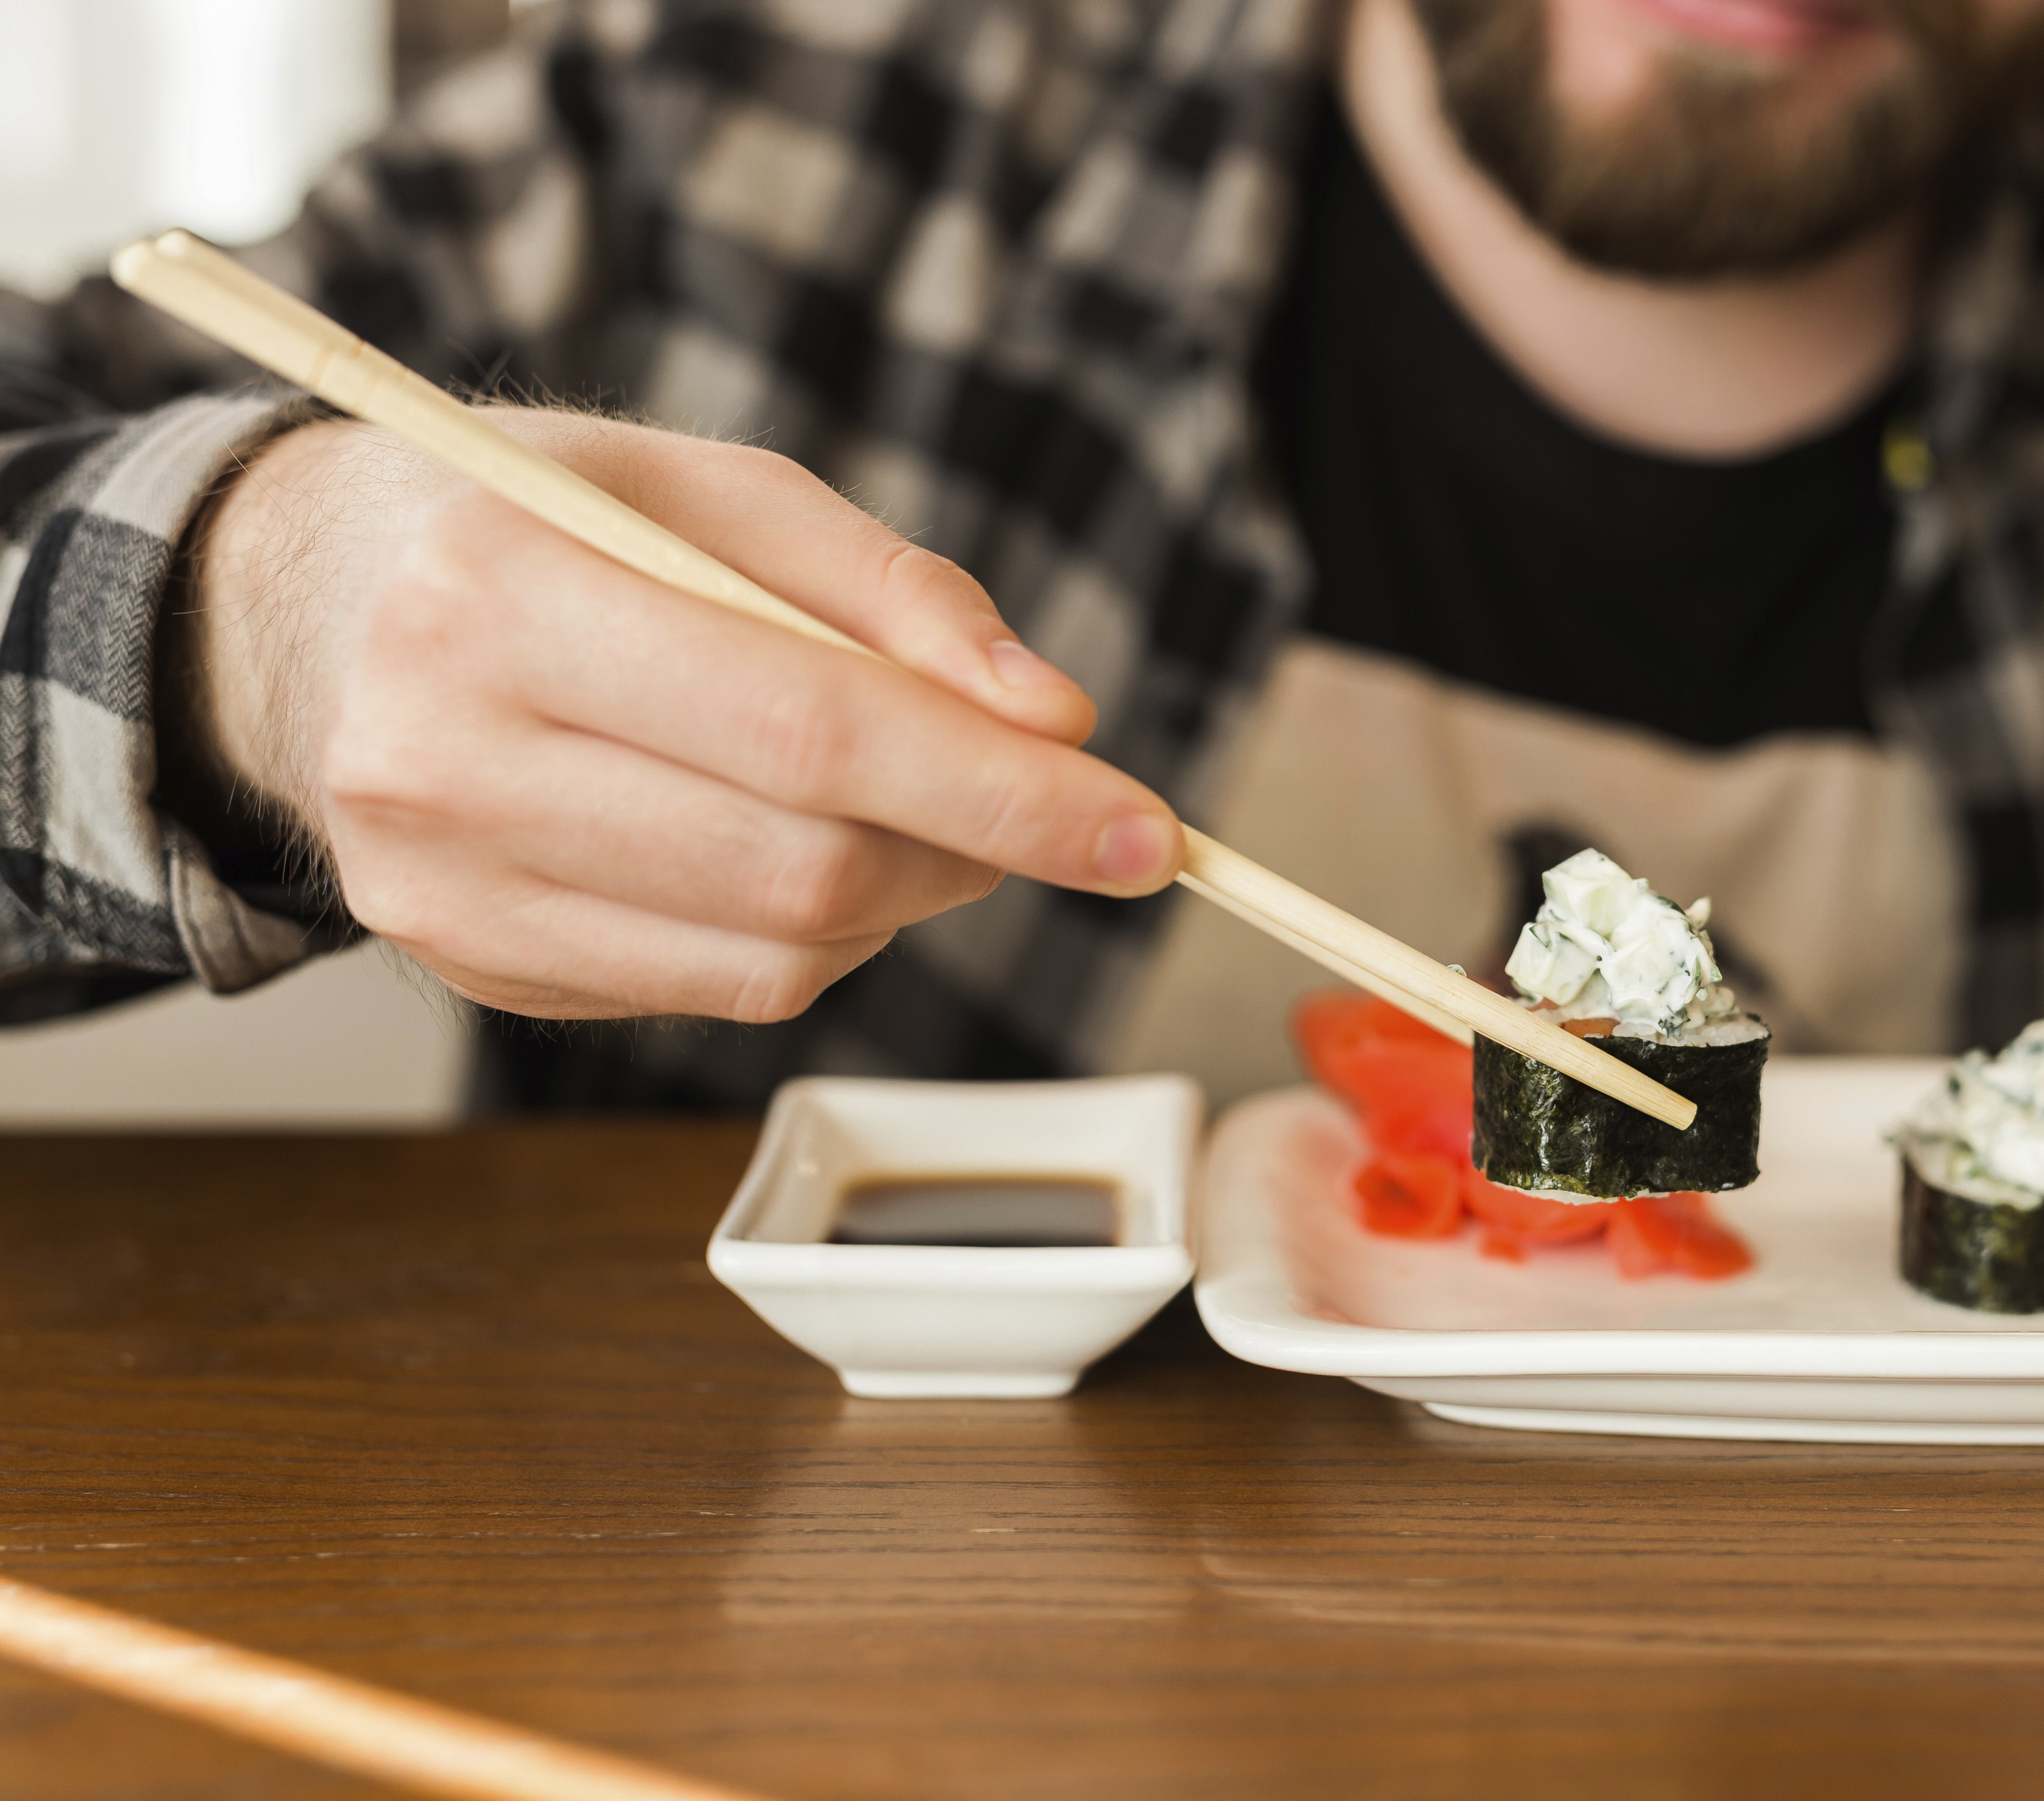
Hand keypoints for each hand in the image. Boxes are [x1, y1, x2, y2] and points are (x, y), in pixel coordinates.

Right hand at [168, 411, 1181, 1020]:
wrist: (310, 609)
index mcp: (498, 592)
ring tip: (910, 808)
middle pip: (806, 864)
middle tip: (1047, 803)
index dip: (1001, 792)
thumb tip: (1054, 717)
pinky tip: (795, 848)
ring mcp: (443, 889)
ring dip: (907, 898)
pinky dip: (814, 934)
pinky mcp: (472, 968)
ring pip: (778, 954)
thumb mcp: (713, 488)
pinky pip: (719, 991)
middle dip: (976, 848)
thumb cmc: (540, 522)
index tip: (1147, 829)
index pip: (810, 729)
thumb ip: (894, 592)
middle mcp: (445, 757)